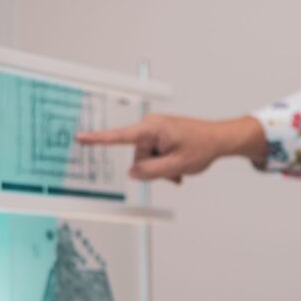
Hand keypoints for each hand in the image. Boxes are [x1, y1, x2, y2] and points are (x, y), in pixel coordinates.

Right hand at [75, 114, 266, 181]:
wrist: (220, 139)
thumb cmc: (202, 146)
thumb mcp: (176, 165)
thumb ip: (151, 172)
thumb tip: (133, 173)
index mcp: (152, 129)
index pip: (120, 136)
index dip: (98, 139)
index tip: (80, 138)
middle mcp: (151, 127)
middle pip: (138, 156)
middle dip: (154, 168)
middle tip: (176, 169)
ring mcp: (155, 132)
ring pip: (147, 159)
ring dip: (161, 168)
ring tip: (180, 167)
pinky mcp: (160, 136)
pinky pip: (155, 155)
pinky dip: (165, 164)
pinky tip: (179, 167)